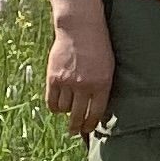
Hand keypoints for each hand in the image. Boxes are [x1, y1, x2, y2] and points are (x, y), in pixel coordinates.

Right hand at [45, 24, 114, 138]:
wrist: (80, 29)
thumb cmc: (99, 48)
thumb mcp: (108, 68)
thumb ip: (102, 88)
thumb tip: (95, 110)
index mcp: (102, 84)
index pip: (95, 113)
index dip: (90, 125)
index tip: (88, 130)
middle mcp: (84, 86)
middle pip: (77, 115)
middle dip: (76, 126)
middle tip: (74, 131)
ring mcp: (67, 82)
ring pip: (64, 109)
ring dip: (65, 113)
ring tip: (67, 112)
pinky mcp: (53, 78)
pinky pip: (51, 101)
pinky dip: (54, 107)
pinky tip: (58, 107)